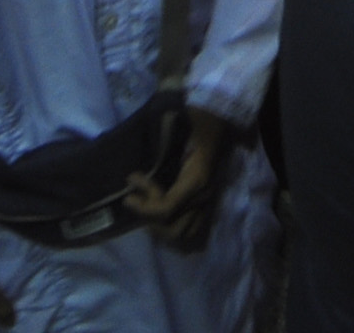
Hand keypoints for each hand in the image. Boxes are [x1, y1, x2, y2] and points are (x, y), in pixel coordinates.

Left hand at [120, 109, 232, 247]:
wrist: (224, 119)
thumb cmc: (201, 119)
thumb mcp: (181, 125)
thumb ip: (161, 140)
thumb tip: (138, 162)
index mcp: (196, 178)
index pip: (167, 208)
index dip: (144, 205)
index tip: (129, 187)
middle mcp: (203, 196)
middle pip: (173, 230)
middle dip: (150, 218)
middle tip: (134, 200)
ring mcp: (207, 202)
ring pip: (182, 233)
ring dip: (159, 225)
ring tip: (143, 206)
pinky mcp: (206, 203)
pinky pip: (190, 227)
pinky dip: (171, 225)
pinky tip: (157, 210)